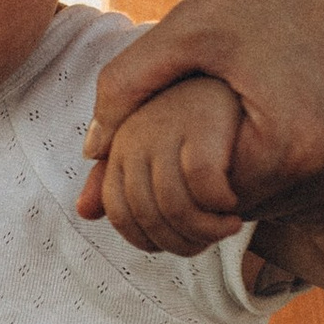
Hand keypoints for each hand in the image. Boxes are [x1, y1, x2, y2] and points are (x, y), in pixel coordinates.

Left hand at [77, 0, 323, 232]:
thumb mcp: (190, 26)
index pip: (215, 196)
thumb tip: (87, 153)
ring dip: (290, 180)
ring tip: (284, 113)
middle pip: (267, 207)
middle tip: (247, 111)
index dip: (201, 160)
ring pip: (314, 208)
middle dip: (244, 173)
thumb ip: (127, 88)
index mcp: (286, 147)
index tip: (210, 113)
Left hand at [89, 76, 248, 256]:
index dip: (149, 240)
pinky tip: (234, 201)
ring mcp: (166, 125)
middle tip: (211, 241)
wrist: (240, 80)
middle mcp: (135, 135)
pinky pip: (202, 180)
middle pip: (146, 214)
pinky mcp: (203, 118)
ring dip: (206, 229)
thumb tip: (83, 212)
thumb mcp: (159, 153)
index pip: (118, 213)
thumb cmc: (200, 121)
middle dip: (182, 242)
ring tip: (229, 226)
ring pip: (173, 205)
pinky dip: (219, 202)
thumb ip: (122, 183)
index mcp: (119, 145)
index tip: (183, 243)